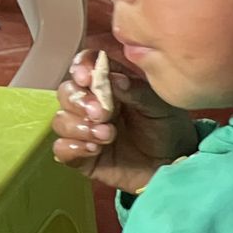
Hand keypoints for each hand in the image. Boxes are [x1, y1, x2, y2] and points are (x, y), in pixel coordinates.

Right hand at [51, 49, 196, 193]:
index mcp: (110, 86)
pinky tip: (94, 150)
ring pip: (60, 120)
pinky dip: (73, 148)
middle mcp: (91, 105)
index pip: (85, 67)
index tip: (86, 78)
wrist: (172, 165)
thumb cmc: (167, 130)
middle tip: (102, 114)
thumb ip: (136, 91)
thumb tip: (113, 78)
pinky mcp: (80, 155)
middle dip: (80, 102)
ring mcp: (83, 130)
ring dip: (79, 127)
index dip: (80, 68)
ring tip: (106, 136)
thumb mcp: (159, 107)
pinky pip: (61, 148)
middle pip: (66, 93)